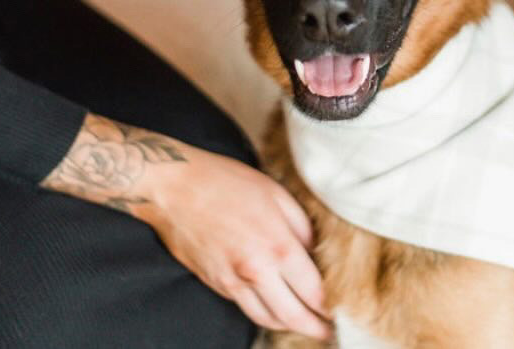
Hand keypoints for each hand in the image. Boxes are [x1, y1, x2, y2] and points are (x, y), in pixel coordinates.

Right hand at [142, 146, 331, 340]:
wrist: (172, 187)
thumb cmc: (223, 181)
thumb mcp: (275, 192)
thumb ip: (301, 225)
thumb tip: (315, 251)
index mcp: (277, 245)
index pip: (313, 291)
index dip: (330, 306)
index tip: (340, 310)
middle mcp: (255, 270)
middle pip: (293, 316)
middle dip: (314, 328)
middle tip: (328, 332)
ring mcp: (231, 281)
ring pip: (266, 318)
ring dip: (288, 325)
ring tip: (303, 323)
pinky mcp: (214, 283)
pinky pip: (244, 305)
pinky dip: (263, 311)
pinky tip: (273, 304)